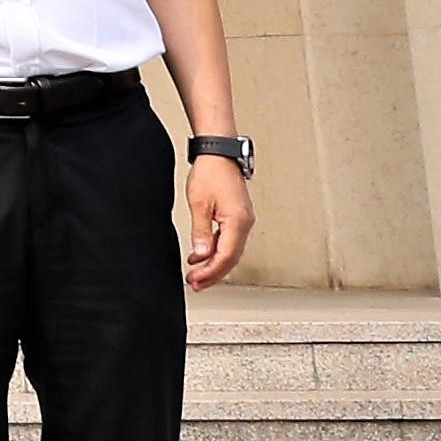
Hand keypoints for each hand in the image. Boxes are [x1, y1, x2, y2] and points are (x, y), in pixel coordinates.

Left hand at [184, 152, 255, 290]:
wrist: (219, 155)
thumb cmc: (210, 173)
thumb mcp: (199, 203)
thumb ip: (200, 231)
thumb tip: (201, 254)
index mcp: (238, 222)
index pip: (226, 256)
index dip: (210, 271)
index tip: (195, 280)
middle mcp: (245, 224)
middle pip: (231, 258)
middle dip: (213, 274)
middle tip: (196, 284)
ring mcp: (244, 221)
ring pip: (232, 251)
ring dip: (215, 265)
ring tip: (198, 275)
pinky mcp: (239, 217)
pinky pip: (230, 241)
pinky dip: (217, 251)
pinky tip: (202, 256)